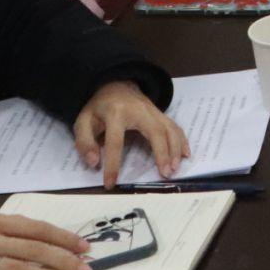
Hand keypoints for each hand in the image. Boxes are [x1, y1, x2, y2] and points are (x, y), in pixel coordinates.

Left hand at [73, 80, 189, 188]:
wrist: (116, 85)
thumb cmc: (99, 108)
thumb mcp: (83, 121)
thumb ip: (84, 142)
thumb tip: (95, 163)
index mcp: (116, 113)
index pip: (116, 142)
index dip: (113, 165)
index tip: (111, 184)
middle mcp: (140, 111)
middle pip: (156, 132)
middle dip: (162, 153)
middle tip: (165, 173)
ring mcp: (153, 111)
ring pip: (170, 129)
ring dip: (175, 149)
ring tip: (175, 168)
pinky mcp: (161, 114)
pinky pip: (175, 127)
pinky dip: (182, 140)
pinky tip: (186, 154)